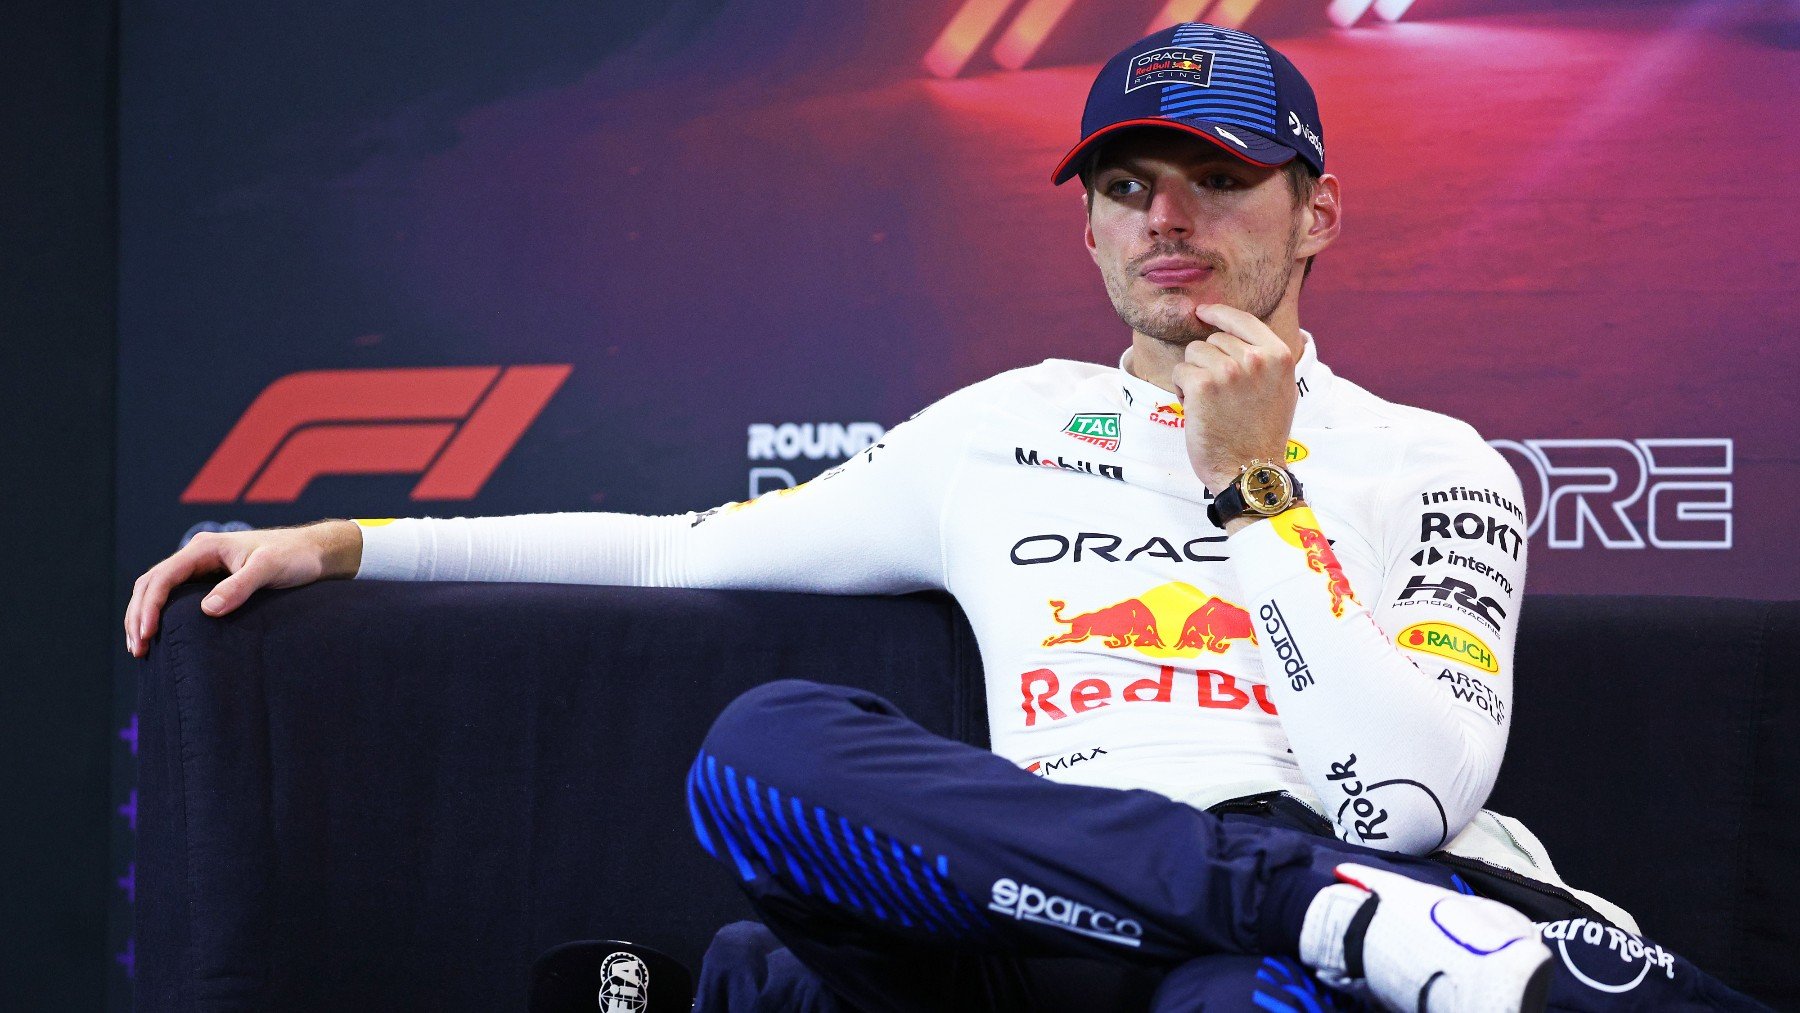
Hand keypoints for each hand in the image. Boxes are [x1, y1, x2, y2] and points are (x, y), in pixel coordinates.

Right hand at [123, 520, 362, 657]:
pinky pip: (176, 596)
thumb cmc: (294, 557)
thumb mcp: (269, 570)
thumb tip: (207, 610)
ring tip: (141, 648)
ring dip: (144, 615)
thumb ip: (240, 587)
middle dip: (138, 615)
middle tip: (137, 649)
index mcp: (205, 548)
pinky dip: (161, 614)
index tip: (146, 634)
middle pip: (152, 583)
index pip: (163, 577)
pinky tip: (160, 636)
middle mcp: (198, 555)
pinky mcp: (211, 579)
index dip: (149, 607)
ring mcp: (202, 566)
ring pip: (159, 589)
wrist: (314, 551)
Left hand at [1168, 303, 1299, 493]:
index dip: (1219, 313)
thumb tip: (1236, 333)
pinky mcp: (1202, 385)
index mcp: (1278, 355)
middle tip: (1219, 393)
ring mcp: (1228, 371)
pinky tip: (1196, 409)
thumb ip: (1264, 359)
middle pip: (1213, 339)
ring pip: (1194, 353)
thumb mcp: (1280, 389)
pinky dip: (1181, 389)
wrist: (1250, 470)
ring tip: (1209, 402)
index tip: (1203, 312)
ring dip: (1194, 375)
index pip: (1243, 319)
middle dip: (1208, 361)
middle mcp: (1254, 359)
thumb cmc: (1262, 434)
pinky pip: (1180, 371)